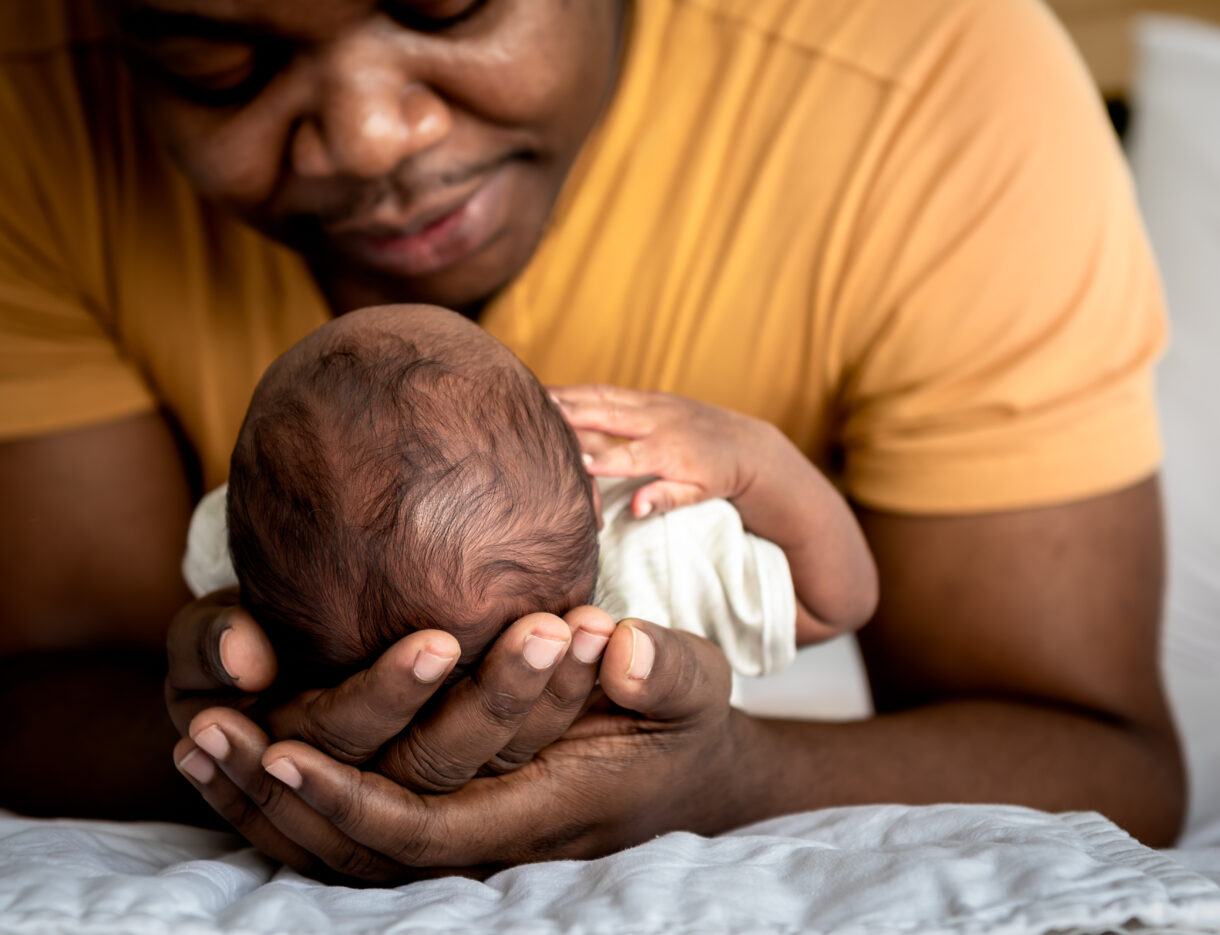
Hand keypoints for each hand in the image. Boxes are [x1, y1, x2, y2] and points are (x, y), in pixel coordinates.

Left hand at [171, 614, 749, 882]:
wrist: (683, 766)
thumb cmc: (680, 721)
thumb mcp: (694, 685)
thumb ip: (665, 669)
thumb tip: (620, 648)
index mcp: (543, 814)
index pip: (425, 829)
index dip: (349, 799)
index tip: (282, 751)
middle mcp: (492, 839)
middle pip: (364, 851)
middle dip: (281, 803)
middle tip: (204, 736)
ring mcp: (469, 831)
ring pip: (351, 849)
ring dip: (270, 804)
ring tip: (199, 740)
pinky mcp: (454, 812)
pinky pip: (363, 825)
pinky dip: (296, 800)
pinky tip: (246, 750)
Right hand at [550, 385, 777, 517]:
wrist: (745, 444)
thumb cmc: (718, 476)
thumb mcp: (699, 494)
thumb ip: (667, 499)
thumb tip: (637, 508)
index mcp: (669, 451)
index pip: (630, 457)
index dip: (602, 461)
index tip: (576, 464)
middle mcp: (658, 421)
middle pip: (608, 416)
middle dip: (572, 414)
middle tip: (535, 413)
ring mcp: (652, 404)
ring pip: (603, 397)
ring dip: (567, 395)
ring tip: (530, 394)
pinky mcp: (649, 396)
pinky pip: (608, 392)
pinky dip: (578, 390)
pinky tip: (551, 392)